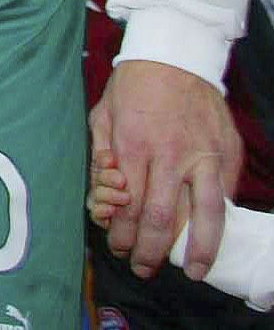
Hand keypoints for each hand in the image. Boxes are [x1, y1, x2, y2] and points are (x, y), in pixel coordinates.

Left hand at [90, 58, 240, 278]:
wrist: (176, 56)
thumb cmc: (133, 86)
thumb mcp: (103, 114)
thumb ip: (101, 155)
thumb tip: (105, 194)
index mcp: (133, 145)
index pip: (127, 204)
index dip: (121, 233)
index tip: (118, 247)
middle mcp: (170, 155)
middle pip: (160, 217)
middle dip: (150, 250)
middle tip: (144, 269)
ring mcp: (204, 156)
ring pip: (205, 214)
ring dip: (197, 249)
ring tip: (191, 272)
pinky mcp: (227, 154)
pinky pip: (225, 195)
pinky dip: (219, 220)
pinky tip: (211, 237)